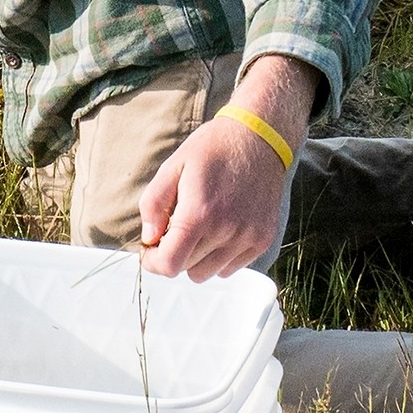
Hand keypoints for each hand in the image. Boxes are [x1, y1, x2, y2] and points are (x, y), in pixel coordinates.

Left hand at [138, 112, 295, 281]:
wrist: (259, 139)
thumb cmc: (213, 149)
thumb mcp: (173, 167)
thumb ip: (153, 204)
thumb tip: (149, 238)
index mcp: (199, 213)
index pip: (170, 264)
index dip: (153, 262)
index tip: (151, 248)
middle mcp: (226, 231)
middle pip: (186, 269)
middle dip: (174, 253)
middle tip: (175, 229)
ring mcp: (248, 238)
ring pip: (208, 273)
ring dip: (197, 257)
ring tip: (200, 228)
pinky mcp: (263, 240)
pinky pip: (231, 267)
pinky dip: (220, 256)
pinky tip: (221, 229)